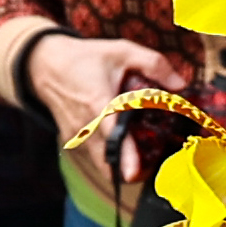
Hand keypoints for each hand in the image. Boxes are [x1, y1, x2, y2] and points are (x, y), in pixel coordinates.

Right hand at [29, 34, 189, 195]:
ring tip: (141, 159)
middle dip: (129, 171)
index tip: (134, 175)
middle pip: (107, 162)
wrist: (45, 65)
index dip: (124, 156)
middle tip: (152, 170)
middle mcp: (86, 126)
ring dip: (120, 165)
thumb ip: (154, 65)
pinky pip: (94, 157)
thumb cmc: (86, 58)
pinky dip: (108, 158)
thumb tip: (181, 85)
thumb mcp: (122, 51)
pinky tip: (122, 146)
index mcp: (99, 104)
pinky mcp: (73, 141)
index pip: (112, 135)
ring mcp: (77, 136)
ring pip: (101, 163)